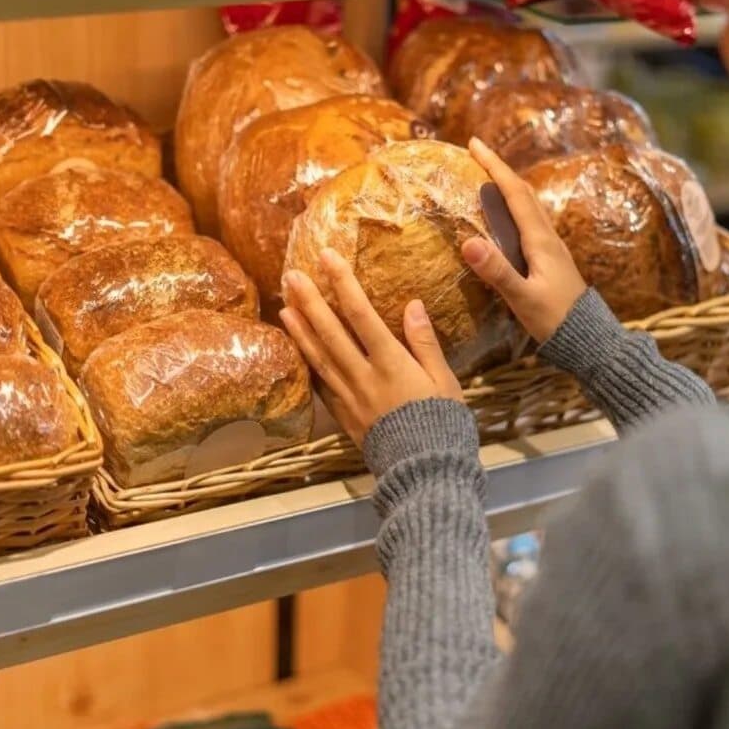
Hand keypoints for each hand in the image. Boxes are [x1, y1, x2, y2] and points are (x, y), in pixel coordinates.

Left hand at [279, 250, 463, 447]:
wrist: (424, 470)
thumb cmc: (442, 424)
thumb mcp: (444, 380)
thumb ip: (425, 342)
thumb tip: (413, 304)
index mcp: (391, 363)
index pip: (360, 314)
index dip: (342, 283)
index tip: (327, 257)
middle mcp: (363, 376)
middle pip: (329, 332)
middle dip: (309, 301)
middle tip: (290, 275)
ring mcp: (349, 397)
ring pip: (318, 357)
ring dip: (299, 330)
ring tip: (284, 306)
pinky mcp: (343, 415)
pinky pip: (319, 384)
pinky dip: (307, 363)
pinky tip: (297, 348)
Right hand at [464, 137, 588, 343]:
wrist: (588, 338)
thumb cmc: (555, 320)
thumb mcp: (523, 298)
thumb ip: (497, 271)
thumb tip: (468, 242)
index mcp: (540, 241)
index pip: (515, 194)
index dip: (494, 167)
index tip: (474, 144)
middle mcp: (548, 237)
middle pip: (523, 193)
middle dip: (499, 170)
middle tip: (476, 152)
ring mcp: (551, 247)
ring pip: (529, 205)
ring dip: (508, 186)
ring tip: (488, 176)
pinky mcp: (551, 259)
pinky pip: (530, 221)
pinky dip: (514, 207)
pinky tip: (507, 216)